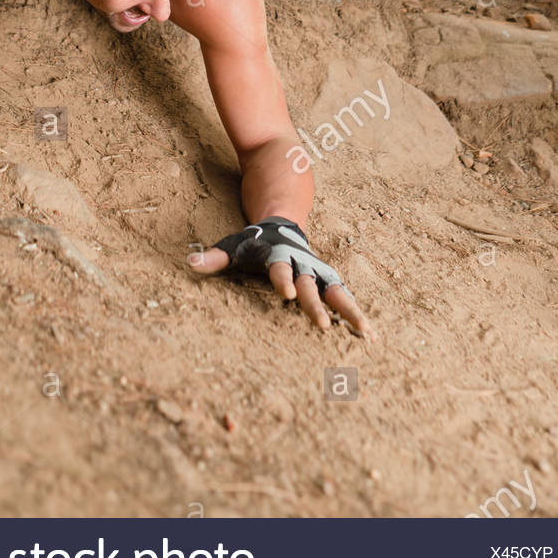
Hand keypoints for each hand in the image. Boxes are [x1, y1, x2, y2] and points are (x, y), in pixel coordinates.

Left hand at [189, 216, 372, 336]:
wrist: (282, 224)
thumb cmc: (254, 243)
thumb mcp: (233, 246)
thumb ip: (215, 257)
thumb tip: (190, 262)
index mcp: (278, 257)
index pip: (279, 270)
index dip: (282, 280)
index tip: (286, 293)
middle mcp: (301, 265)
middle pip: (309, 286)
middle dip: (315, 305)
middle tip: (322, 326)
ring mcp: (317, 272)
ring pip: (335, 292)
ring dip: (348, 310)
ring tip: (365, 332)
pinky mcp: (326, 280)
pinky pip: (343, 298)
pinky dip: (355, 314)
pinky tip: (367, 334)